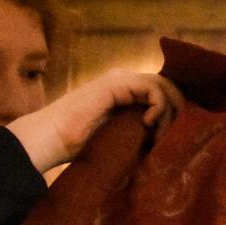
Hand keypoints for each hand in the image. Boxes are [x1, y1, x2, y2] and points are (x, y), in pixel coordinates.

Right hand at [7, 70, 183, 172]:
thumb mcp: (119, 136)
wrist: (49, 140)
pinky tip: (148, 123)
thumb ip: (138, 129)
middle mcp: (124, 82)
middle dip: (176, 109)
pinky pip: (152, 88)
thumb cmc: (78, 145)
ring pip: (162, 86)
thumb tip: (166, 137)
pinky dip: (158, 105)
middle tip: (172, 134)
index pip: (161, 93)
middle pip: (167, 86)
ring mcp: (119, 80)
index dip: (173, 111)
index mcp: (125, 93)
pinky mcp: (115, 83)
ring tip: (159, 134)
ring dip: (168, 110)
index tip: (170, 136)